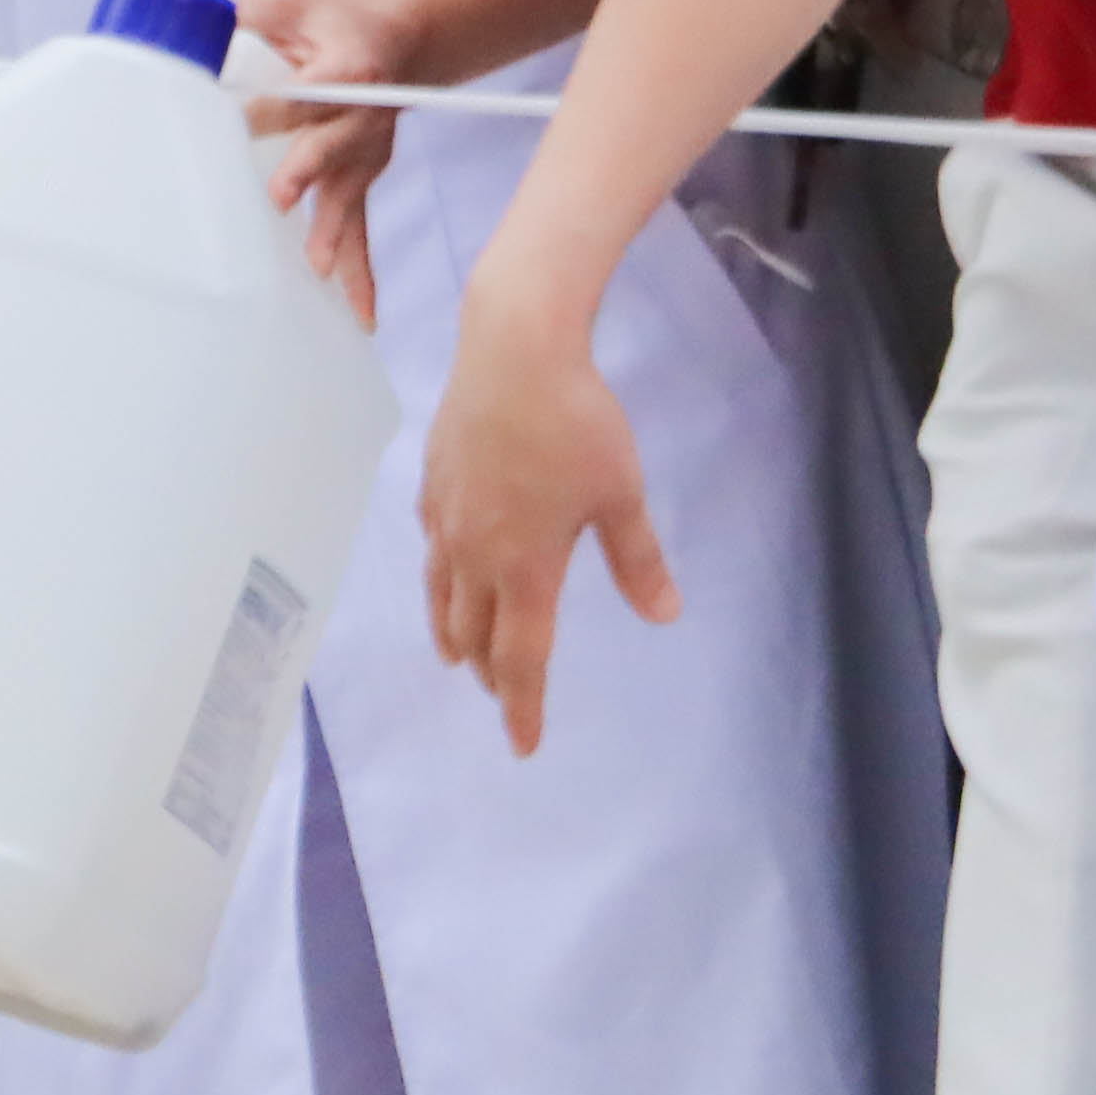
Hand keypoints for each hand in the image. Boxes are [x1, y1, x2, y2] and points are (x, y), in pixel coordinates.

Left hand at [234, 0, 423, 326]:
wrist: (401, 40)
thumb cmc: (330, 20)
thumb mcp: (287, 0)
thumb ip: (245, 11)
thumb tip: (185, 25)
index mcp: (347, 67)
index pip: (309, 89)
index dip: (275, 106)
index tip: (237, 120)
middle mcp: (364, 115)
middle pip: (330, 145)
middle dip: (306, 169)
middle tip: (279, 195)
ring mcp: (365, 153)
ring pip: (348, 195)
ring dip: (333, 231)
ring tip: (320, 267)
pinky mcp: (362, 179)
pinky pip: (361, 228)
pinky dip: (363, 276)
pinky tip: (361, 318)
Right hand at [419, 248, 683, 754]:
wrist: (513, 350)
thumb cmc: (578, 424)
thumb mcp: (622, 495)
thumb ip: (639, 561)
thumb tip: (664, 616)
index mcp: (524, 567)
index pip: (520, 657)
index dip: (522, 706)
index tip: (522, 745)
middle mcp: (475, 553)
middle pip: (473, 634)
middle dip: (488, 673)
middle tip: (502, 695)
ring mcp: (446, 518)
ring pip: (441, 596)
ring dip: (453, 634)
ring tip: (458, 656)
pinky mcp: (433, 482)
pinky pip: (431, 548)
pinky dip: (439, 578)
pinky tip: (446, 567)